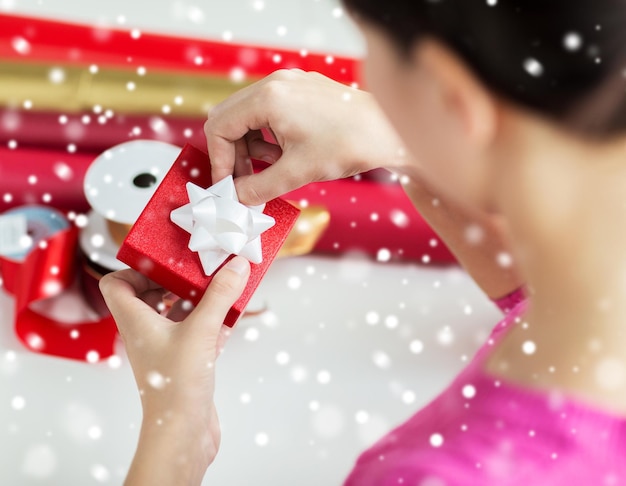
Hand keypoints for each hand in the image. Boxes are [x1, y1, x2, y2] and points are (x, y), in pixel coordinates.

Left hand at [99, 256, 250, 484]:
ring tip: (220, 288)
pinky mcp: (184, 362)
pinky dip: (211, 321)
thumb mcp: (201, 330)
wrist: (183, 432)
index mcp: (135, 320)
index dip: (135, 269)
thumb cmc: (176, 385)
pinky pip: (195, 332)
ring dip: (198, 299)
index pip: (117, 284)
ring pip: (177, 313)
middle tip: (201, 270)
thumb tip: (235, 265)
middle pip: (151, 294)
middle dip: (177, 280)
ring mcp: (165, 347)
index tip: (166, 263)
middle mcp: (146, 332)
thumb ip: (219, 295)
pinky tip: (231, 317)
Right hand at [205, 69, 413, 204]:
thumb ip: (258, 188)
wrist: (388, 132)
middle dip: (232, 153)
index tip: (228, 185)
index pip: (220, 126)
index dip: (219, 160)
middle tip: (243, 181)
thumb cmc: (349, 145)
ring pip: (248, 115)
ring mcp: (290, 83)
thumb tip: (236, 198)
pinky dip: (268, 136)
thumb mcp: (296, 173)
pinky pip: (269, 111)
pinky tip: (283, 155)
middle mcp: (276, 83)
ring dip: (250, 146)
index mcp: (269, 97)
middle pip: (230, 117)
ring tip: (270, 168)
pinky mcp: (302, 89)